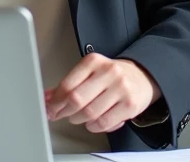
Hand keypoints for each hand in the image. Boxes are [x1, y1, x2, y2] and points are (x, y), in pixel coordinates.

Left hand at [45, 54, 161, 134]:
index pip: (67, 84)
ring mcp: (120, 88)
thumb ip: (68, 84)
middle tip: (60, 115)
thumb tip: (46, 97)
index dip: (55, 101)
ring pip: (89, 113)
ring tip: (78, 117)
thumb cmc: (112, 76)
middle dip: (64, 112)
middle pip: (76, 100)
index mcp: (94, 61)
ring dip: (79, 120)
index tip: (50, 108)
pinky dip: (94, 126)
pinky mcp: (130, 105)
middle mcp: (108, 72)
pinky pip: (104, 122)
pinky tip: (92, 122)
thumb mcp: (90, 72)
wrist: (142, 76)